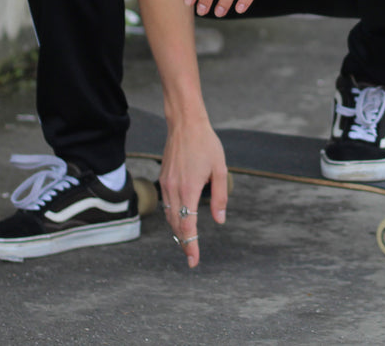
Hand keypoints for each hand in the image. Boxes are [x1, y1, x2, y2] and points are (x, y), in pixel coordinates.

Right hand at [160, 121, 227, 267]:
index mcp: (190, 189)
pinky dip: (173, 216)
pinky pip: (167, 204)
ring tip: (187, 242)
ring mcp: (166, 185)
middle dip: (184, 242)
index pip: (188, 225)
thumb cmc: (206, 144)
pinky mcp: (163, 179)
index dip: (191, 245)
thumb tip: (219, 220)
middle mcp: (174, 190)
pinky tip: (181, 219)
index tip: (193, 261)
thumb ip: (220, 196)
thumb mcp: (220, 170)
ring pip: (169, 216)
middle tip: (192, 257)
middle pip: (177, 225)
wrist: (185, 124)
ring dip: (178, 230)